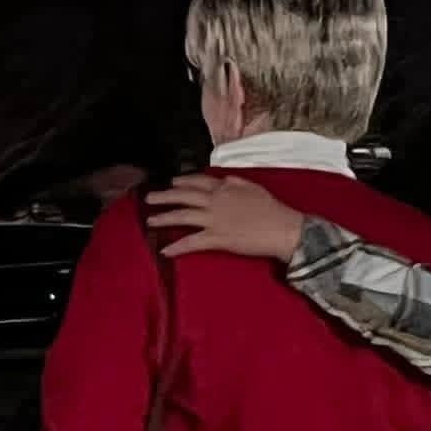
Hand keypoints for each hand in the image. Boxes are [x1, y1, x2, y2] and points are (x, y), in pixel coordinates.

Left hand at [144, 175, 303, 261]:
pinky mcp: (217, 238)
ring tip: (150, 220)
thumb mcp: (252, 187)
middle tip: (149, 198)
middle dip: (164, 196)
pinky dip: (177, 247)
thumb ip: (234, 182)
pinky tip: (165, 251)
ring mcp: (214, 219)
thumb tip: (223, 180)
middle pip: (183, 195)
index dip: (182, 181)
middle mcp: (215, 200)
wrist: (281, 228)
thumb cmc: (272, 209)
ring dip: (164, 217)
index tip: (173, 182)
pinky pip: (192, 242)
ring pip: (183, 216)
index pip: (198, 180)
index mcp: (224, 187)